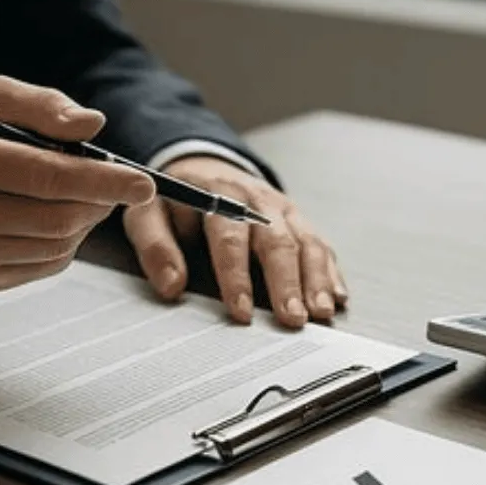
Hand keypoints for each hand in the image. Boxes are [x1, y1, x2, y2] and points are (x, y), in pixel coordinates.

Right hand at [0, 76, 154, 291]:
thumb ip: (40, 105)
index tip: (142, 183)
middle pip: (58, 217)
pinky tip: (53, 220)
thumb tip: (92, 126)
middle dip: (100, 201)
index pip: (46, 175)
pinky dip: (64, 243)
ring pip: (56, 245)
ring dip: (85, 221)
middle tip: (115, 185)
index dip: (103, 181)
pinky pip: (43, 267)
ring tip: (80, 197)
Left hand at [122, 156, 347, 327]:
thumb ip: (156, 247)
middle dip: (287, 283)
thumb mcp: (148, 214)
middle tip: (292, 319)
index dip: (235, 276)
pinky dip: (331, 273)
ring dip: (316, 280)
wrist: (204, 166)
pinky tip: (337, 298)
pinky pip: (321, 245)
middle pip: (278, 242)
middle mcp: (258, 201)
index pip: (229, 237)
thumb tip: (171, 285)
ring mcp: (284, 210)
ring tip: (320, 313)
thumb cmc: (175, 200)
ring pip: (307, 243)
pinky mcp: (299, 221)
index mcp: (219, 196)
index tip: (239, 311)